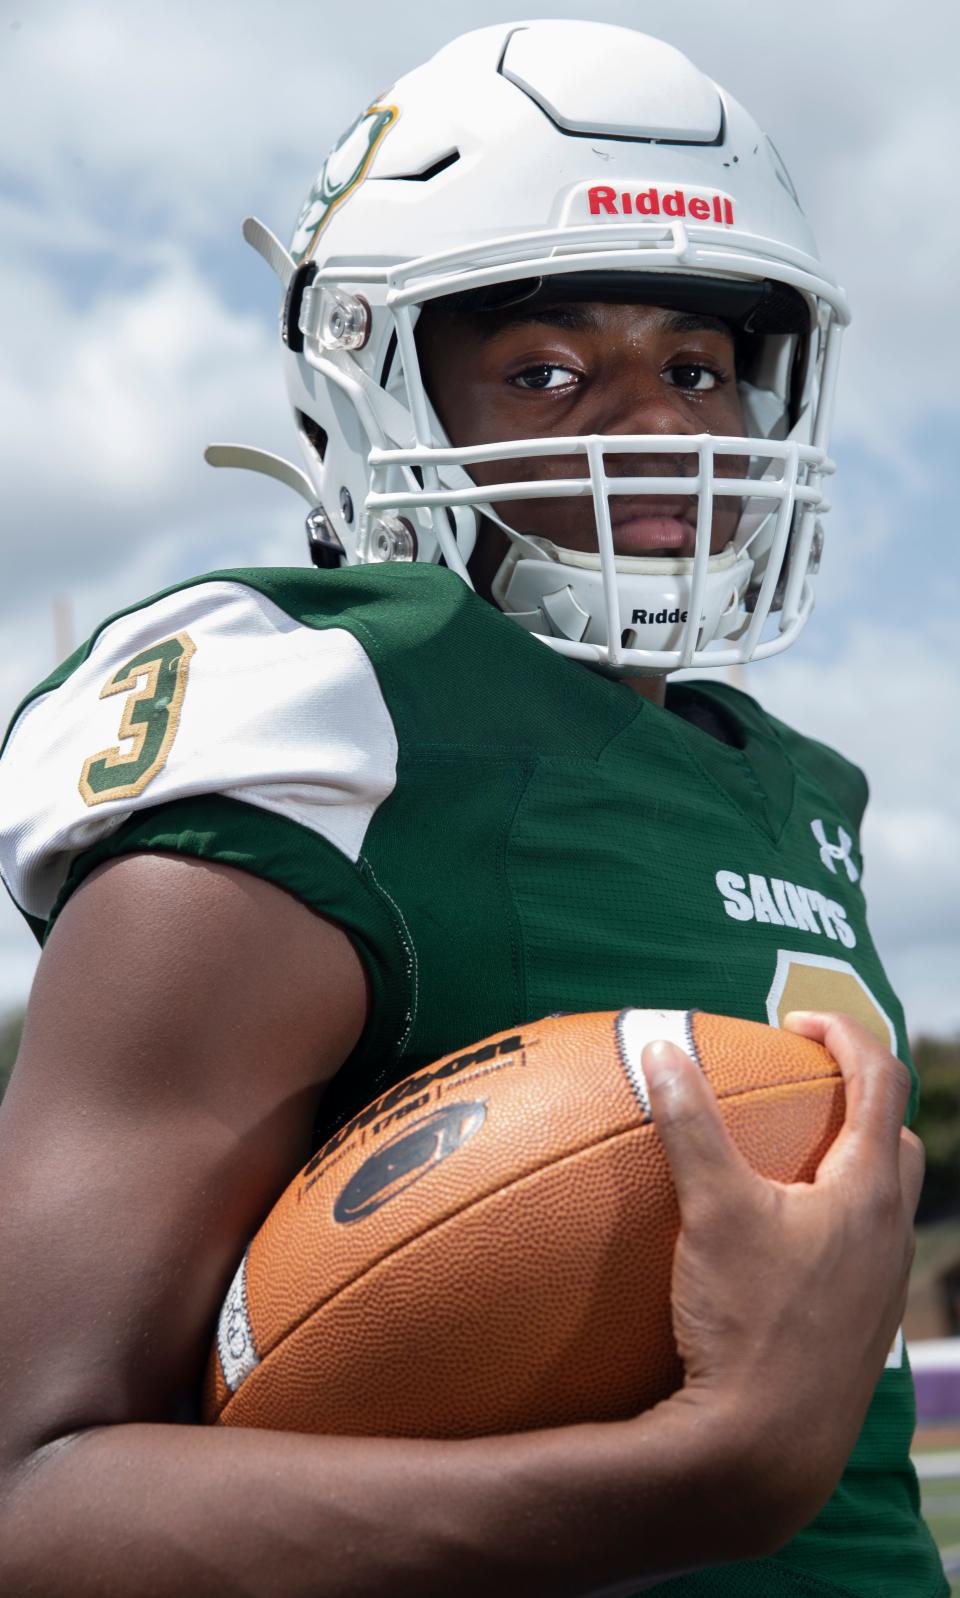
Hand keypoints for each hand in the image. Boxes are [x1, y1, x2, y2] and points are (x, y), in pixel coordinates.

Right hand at [641, 1012, 923, 1525]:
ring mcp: (882, 1286)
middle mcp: (891, 1232)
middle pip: (896, 1138)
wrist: (768, 1448)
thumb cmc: (747, 1323)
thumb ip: (689, 1123)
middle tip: (798, 1089)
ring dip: (847, 1164)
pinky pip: (862, 1251)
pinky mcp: (862, 1329)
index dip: (844, 1033)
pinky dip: (831, 1222)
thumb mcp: (712, 1210)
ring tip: (783, 1163)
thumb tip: (662, 1048)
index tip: (796, 1025)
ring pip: (884, 1200)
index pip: (883, 1079)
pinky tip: (772, 1245)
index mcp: (870, 1188)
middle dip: (858, 1099)